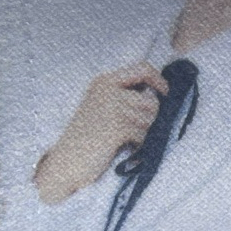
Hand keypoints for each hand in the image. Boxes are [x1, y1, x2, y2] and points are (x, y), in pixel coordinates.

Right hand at [34, 62, 168, 203]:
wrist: (66, 162)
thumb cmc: (86, 139)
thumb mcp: (101, 107)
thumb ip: (124, 97)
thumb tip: (158, 96)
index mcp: (104, 81)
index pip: (142, 68)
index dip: (158, 79)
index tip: (164, 92)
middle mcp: (108, 89)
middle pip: (151, 100)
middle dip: (149, 118)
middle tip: (132, 131)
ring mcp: (112, 107)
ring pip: (150, 118)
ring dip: (143, 133)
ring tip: (124, 139)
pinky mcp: (116, 127)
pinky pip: (143, 134)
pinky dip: (137, 144)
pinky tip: (122, 147)